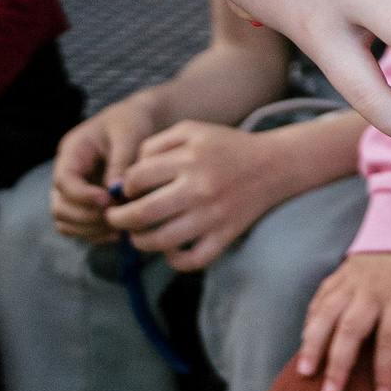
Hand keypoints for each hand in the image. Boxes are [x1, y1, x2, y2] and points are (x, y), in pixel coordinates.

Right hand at [49, 102, 159, 241]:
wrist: (140, 122)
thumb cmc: (132, 122)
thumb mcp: (130, 133)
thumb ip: (121, 161)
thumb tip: (115, 191)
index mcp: (73, 152)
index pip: (63, 180)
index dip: (81, 195)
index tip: (107, 200)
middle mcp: (68, 174)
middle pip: (59, 206)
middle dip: (85, 217)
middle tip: (115, 218)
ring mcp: (75, 191)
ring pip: (65, 221)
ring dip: (89, 230)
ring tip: (119, 229)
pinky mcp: (86, 204)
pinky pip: (79, 228)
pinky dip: (94, 235)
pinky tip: (118, 234)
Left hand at [106, 122, 285, 271]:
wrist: (275, 165)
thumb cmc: (227, 146)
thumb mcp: (191, 129)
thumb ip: (156, 143)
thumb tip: (128, 175)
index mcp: (189, 159)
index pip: (136, 178)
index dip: (124, 186)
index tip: (128, 190)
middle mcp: (200, 188)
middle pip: (143, 213)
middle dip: (119, 219)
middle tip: (115, 218)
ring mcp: (213, 216)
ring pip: (162, 241)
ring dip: (139, 242)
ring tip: (136, 236)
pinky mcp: (226, 235)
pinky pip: (194, 259)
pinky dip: (175, 260)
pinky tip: (169, 250)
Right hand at [296, 251, 390, 390]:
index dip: (386, 369)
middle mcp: (372, 290)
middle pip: (350, 331)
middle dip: (338, 364)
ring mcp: (352, 280)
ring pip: (326, 314)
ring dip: (313, 344)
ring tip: (305, 372)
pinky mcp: (341, 272)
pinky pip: (321, 297)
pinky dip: (311, 318)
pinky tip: (304, 340)